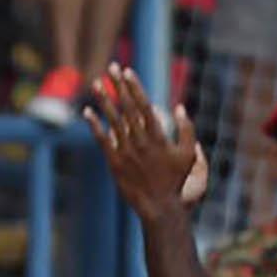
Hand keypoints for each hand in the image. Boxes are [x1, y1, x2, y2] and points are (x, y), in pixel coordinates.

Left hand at [84, 65, 203, 223]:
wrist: (159, 208)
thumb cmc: (176, 182)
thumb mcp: (189, 155)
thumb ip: (186, 130)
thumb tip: (178, 107)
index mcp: (157, 136)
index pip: (143, 104)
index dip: (134, 86)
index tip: (127, 71)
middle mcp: (139, 140)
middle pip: (126, 107)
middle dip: (118, 86)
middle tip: (111, 68)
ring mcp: (125, 151)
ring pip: (112, 120)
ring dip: (103, 100)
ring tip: (95, 83)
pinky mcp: (114, 162)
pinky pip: (101, 139)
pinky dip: (94, 125)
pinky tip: (87, 112)